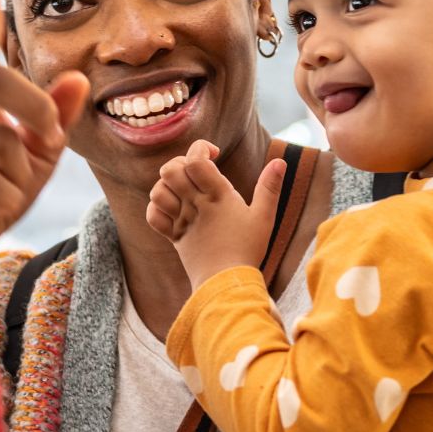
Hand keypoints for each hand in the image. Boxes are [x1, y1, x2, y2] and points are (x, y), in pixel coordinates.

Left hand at [146, 140, 284, 287]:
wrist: (227, 282)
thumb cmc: (248, 249)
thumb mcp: (264, 217)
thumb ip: (270, 187)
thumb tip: (279, 161)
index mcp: (217, 195)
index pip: (195, 160)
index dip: (200, 149)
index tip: (213, 155)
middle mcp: (195, 205)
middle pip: (170, 170)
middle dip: (180, 163)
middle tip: (195, 172)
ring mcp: (181, 221)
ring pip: (158, 191)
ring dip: (167, 185)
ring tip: (183, 189)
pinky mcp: (173, 237)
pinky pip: (153, 216)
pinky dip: (157, 208)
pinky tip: (172, 208)